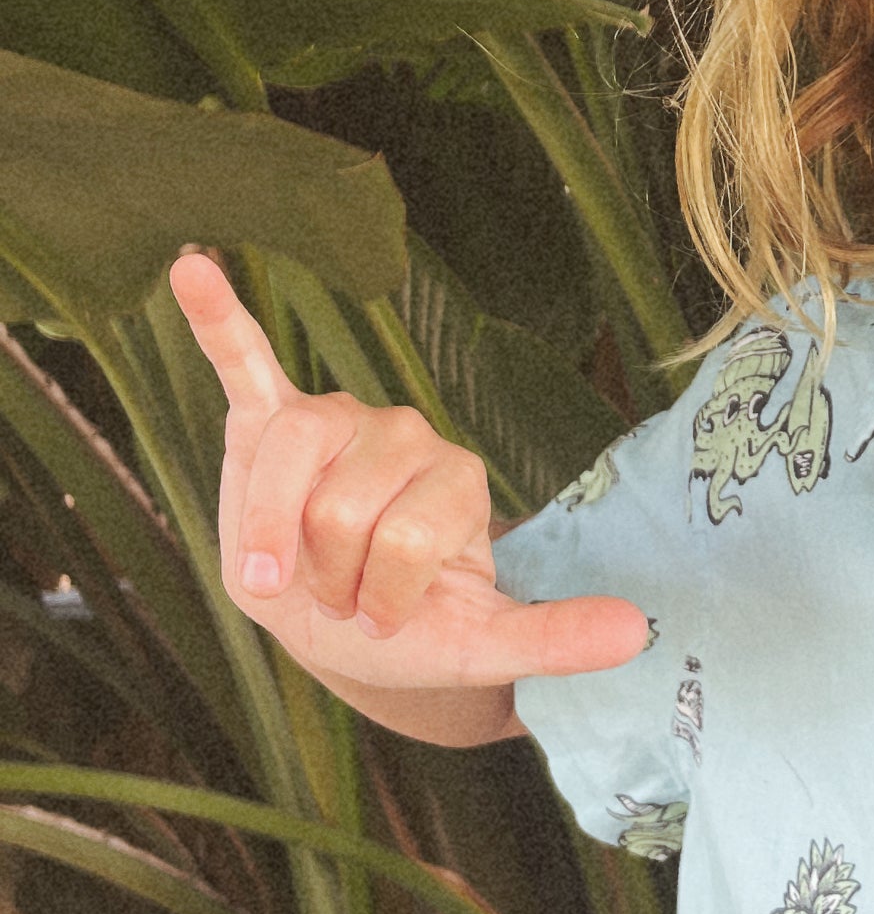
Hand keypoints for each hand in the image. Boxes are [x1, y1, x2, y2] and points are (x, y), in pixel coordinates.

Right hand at [168, 251, 651, 689]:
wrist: (344, 624)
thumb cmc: (412, 624)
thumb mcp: (486, 646)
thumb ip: (554, 639)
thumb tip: (640, 633)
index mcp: (455, 478)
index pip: (403, 539)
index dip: (382, 599)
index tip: (385, 621)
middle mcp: (402, 433)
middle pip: (341, 509)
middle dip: (327, 577)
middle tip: (338, 595)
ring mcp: (336, 423)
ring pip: (288, 457)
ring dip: (270, 534)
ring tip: (278, 570)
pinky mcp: (271, 418)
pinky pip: (245, 361)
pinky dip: (219, 319)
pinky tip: (194, 267)